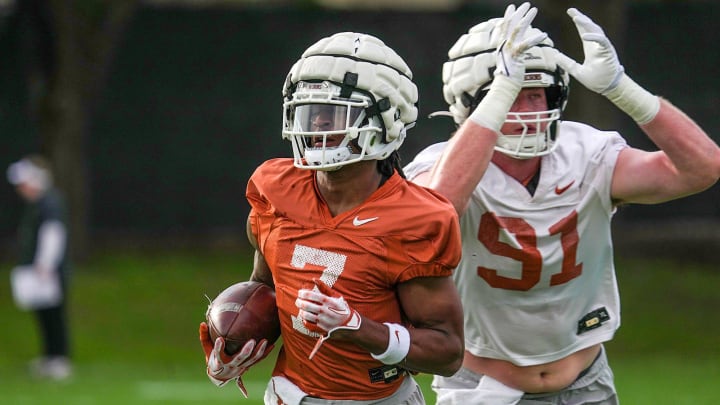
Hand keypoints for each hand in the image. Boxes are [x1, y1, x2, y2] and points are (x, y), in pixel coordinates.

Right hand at [198, 322, 272, 396]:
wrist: (220, 376)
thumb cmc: (213, 359)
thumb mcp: (207, 349)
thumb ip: (204, 337)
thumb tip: (202, 323)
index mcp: (219, 361)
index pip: (218, 355)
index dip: (218, 348)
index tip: (220, 339)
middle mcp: (231, 365)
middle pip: (239, 359)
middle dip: (245, 351)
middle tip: (252, 341)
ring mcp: (241, 367)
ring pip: (251, 360)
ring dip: (259, 351)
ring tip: (265, 340)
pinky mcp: (247, 366)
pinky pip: (258, 360)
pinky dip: (265, 353)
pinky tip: (272, 344)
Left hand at [295, 278, 360, 358]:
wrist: (350, 324)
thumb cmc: (342, 308)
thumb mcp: (336, 296)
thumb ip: (324, 288)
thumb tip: (314, 279)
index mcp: (329, 301)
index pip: (311, 295)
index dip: (303, 293)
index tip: (300, 293)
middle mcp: (325, 311)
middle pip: (306, 305)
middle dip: (299, 302)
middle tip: (298, 300)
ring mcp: (323, 320)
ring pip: (306, 315)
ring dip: (301, 311)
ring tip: (301, 309)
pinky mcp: (321, 329)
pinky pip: (308, 324)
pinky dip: (304, 320)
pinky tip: (305, 317)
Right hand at [494, 2, 546, 82]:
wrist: (504, 87)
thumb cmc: (507, 77)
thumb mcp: (506, 61)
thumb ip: (510, 52)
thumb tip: (515, 48)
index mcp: (501, 45)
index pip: (503, 27)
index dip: (508, 16)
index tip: (512, 7)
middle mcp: (503, 45)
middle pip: (510, 24)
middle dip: (519, 13)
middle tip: (527, 4)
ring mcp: (509, 49)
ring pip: (518, 29)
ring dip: (526, 18)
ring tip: (534, 10)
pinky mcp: (516, 56)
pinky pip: (526, 44)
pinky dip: (535, 39)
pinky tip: (544, 35)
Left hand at [554, 8, 658, 123]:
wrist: (608, 87)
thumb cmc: (596, 80)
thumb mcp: (577, 71)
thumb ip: (567, 63)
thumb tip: (555, 55)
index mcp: (591, 48)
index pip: (584, 30)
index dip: (578, 21)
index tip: (571, 12)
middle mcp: (598, 45)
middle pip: (590, 27)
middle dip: (581, 18)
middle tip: (571, 10)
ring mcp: (604, 47)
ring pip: (596, 30)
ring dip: (586, 24)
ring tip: (576, 18)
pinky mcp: (608, 52)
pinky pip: (602, 41)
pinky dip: (594, 37)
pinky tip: (584, 35)